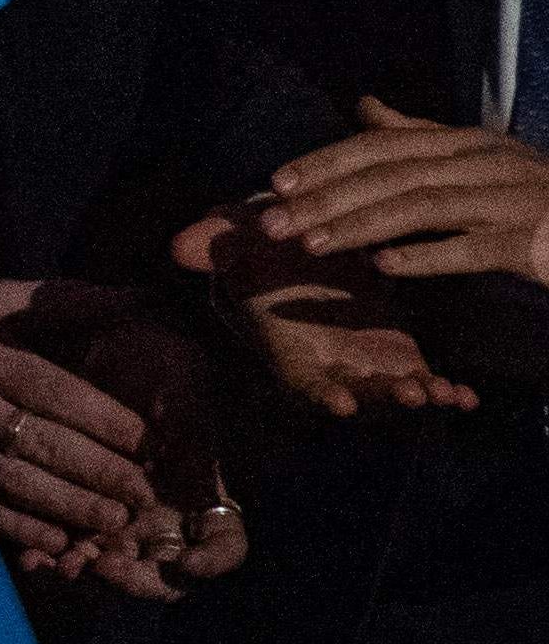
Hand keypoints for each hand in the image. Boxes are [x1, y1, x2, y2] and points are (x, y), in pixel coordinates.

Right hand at [0, 280, 174, 577]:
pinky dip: (22, 530)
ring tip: (115, 521)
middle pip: (42, 443)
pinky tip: (60, 542)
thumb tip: (142, 298)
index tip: (147, 441)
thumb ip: (64, 302)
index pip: (54, 391)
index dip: (104, 419)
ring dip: (71, 507)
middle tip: (144, 493)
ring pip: (17, 483)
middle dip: (100, 472)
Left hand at [49, 296, 250, 601]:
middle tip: (106, 565)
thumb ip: (198, 430)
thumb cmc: (153, 357)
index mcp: (201, 491)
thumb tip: (212, 481)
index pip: (225, 544)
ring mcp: (120, 514)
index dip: (214, 561)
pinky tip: (34, 556)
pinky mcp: (74, 508)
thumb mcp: (181, 385)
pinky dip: (53, 559)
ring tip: (64, 563)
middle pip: (165, 574)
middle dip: (138, 579)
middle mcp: (165, 513)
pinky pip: (66, 550)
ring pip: (115, 568)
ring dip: (92, 574)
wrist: (98, 337)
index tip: (189, 563)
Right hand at [172, 188, 479, 419]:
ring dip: (418, 396)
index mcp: (287, 346)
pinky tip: (466, 396)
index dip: (318, 391)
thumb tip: (178, 246)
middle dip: (382, 400)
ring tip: (442, 392)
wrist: (304, 250)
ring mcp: (363, 366)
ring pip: (390, 393)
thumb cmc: (266, 247)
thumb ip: (218, 245)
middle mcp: (325, 365)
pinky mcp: (397, 357)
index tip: (340, 403)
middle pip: (354, 394)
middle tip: (411, 394)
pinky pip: (423, 381)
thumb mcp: (241, 240)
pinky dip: (445, 392)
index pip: (298, 378)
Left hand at [260, 95, 548, 283]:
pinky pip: (473, 249)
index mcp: (467, 143)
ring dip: (362, 225)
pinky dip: (428, 256)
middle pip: (394, 174)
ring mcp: (510, 200)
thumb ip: (418, 137)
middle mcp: (485, 162)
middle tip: (273, 221)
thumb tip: (363, 107)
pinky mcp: (530, 242)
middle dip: (328, 197)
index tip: (277, 183)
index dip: (329, 161)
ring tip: (312, 244)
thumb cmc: (533, 197)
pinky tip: (385, 266)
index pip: (385, 145)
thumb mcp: (476, 159)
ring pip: (424, 207)